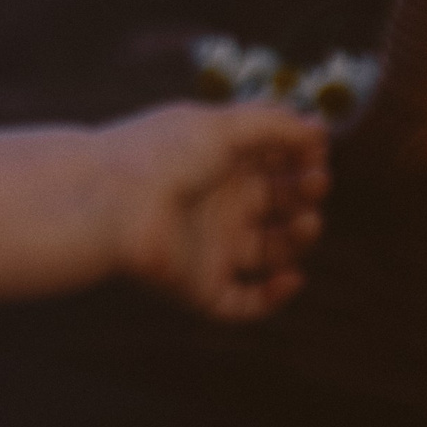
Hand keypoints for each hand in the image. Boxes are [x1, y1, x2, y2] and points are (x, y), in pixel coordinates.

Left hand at [99, 100, 328, 320]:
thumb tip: (317, 128)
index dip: (298, 158)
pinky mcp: (201, 286)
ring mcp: (209, 246)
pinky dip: (274, 297)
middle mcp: (216, 204)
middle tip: (315, 181)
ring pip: (270, 251)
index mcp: (216, 163)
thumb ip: (272, 124)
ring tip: (305, 220)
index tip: (316, 149)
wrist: (109, 199)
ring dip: (298, 239)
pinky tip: (291, 276)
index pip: (270, 164)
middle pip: (276, 204)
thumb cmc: (160, 154)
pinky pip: (245, 301)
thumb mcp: (221, 126)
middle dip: (304, 193)